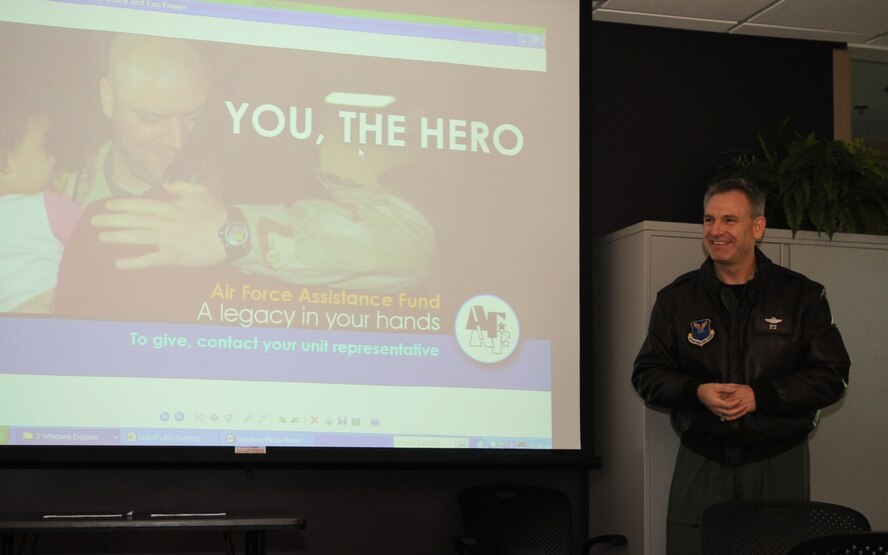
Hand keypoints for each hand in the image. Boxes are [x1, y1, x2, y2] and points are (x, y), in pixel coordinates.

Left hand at [92, 181, 228, 268]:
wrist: (232, 234)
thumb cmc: (218, 213)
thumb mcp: (201, 191)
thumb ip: (181, 186)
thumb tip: (165, 184)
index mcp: (170, 207)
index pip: (140, 205)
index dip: (122, 205)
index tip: (107, 205)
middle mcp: (165, 223)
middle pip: (133, 220)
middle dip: (111, 220)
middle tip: (94, 221)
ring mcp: (168, 241)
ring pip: (136, 237)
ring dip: (117, 237)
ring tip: (102, 237)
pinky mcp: (174, 257)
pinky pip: (149, 260)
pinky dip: (133, 262)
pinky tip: (119, 263)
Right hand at [697, 383, 756, 421]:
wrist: (699, 393)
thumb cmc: (707, 389)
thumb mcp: (716, 386)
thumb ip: (726, 387)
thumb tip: (735, 389)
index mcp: (716, 402)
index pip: (728, 405)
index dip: (736, 402)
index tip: (740, 398)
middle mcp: (716, 409)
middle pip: (730, 413)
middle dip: (739, 410)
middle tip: (745, 406)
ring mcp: (716, 412)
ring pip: (728, 417)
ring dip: (737, 415)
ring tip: (744, 411)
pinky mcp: (716, 413)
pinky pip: (726, 417)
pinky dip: (733, 416)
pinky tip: (738, 413)